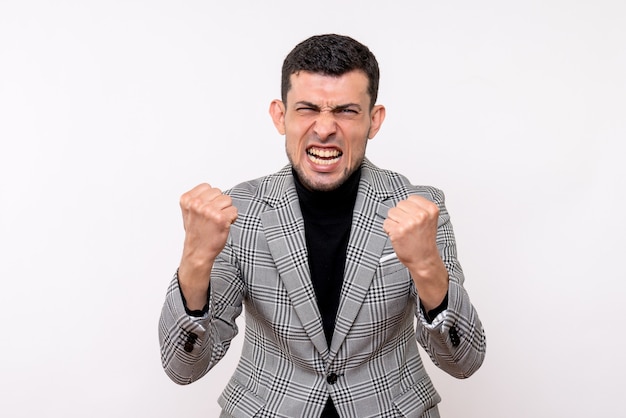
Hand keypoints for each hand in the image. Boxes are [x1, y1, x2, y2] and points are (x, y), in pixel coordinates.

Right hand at [177, 183, 237, 308]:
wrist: (198, 253)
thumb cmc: (196, 233)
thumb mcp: (189, 212)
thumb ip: (197, 198)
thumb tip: (213, 191)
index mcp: (187, 200)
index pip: (207, 187)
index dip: (210, 198)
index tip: (205, 210)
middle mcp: (197, 204)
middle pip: (219, 192)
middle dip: (219, 203)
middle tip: (212, 218)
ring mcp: (209, 210)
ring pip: (228, 200)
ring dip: (226, 210)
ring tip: (217, 221)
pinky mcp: (221, 218)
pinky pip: (234, 211)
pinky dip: (232, 218)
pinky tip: (223, 226)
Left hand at [383, 195, 447, 309]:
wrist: (424, 260)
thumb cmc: (425, 241)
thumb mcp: (429, 220)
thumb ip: (419, 208)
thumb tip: (403, 202)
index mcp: (431, 210)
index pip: (411, 199)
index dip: (409, 209)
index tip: (413, 218)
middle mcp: (421, 215)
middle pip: (400, 204)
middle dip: (401, 215)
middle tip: (408, 227)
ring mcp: (409, 223)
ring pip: (391, 213)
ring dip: (394, 222)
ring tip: (404, 232)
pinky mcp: (398, 231)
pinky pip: (386, 223)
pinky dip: (389, 230)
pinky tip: (399, 236)